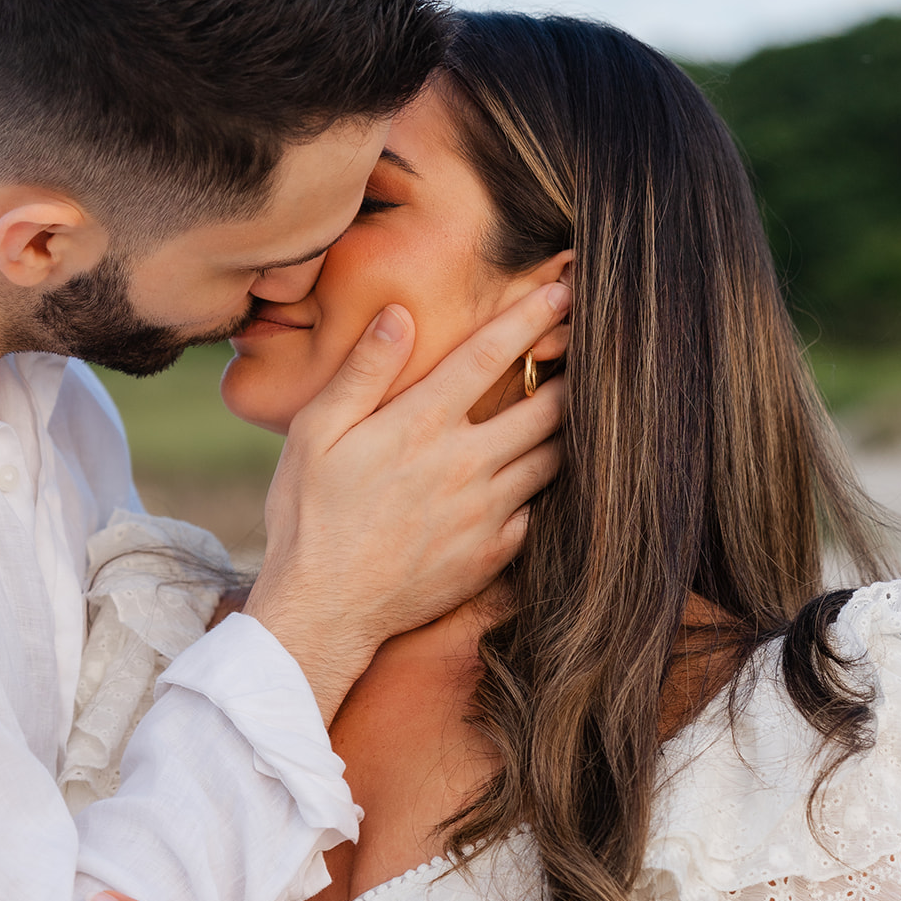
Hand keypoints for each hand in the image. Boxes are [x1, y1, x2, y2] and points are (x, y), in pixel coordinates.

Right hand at [244, 282, 569, 722]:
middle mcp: (465, 464)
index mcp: (420, 425)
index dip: (531, 317)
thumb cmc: (309, 517)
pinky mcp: (493, 554)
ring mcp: (486, 513)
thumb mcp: (314, 433)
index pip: (489, 355)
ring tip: (581, 408)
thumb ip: (362, 372)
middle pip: (546, 408)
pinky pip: (538, 511)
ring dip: (569, 431)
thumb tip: (399, 315)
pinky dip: (544, 489)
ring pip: (553, 459)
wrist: (324, 610)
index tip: (566, 290)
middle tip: (592, 351)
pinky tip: (540, 478)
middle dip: (573, 375)